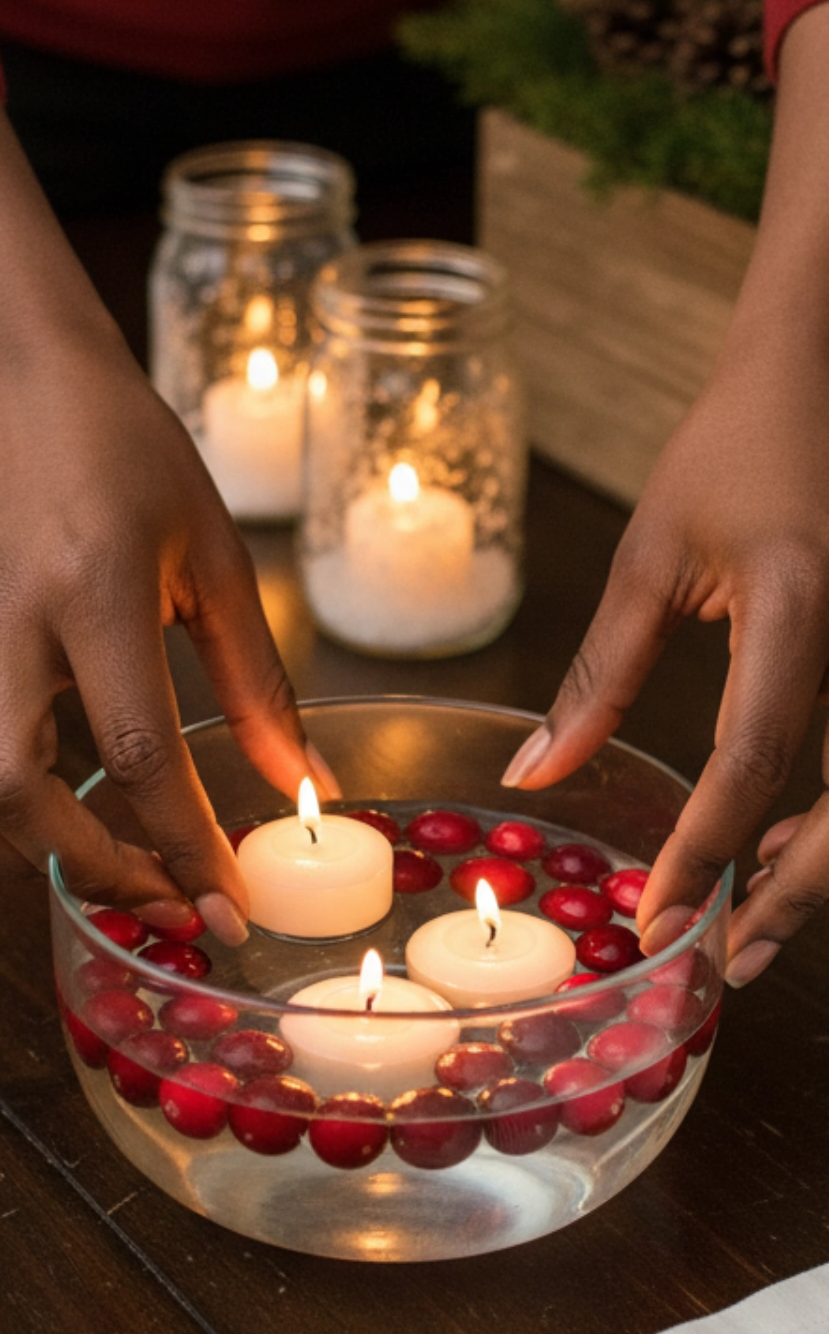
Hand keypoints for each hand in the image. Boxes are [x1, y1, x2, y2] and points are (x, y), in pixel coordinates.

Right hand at [0, 49, 327, 940]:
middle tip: (163, 897)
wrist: (18, 386)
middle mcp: (6, 623)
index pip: (135, 749)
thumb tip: (304, 783)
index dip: (185, 842)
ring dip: (17, 851)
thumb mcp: (217, 557)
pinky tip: (19, 813)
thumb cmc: (124, 453)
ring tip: (93, 856)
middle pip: (14, 792)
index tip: (227, 900)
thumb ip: (258, 682)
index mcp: (95, 589)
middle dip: (96, 867)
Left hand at [503, 333, 828, 982]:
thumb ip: (598, 674)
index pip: (752, 762)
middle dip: (789, 898)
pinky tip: (776, 842)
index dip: (708, 853)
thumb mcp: (653, 556)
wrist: (823, 372)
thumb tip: (534, 773)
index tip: (658, 919)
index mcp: (799, 614)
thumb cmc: (736, 444)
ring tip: (744, 926)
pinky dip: (825, 814)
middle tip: (722, 961)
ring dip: (812, 868)